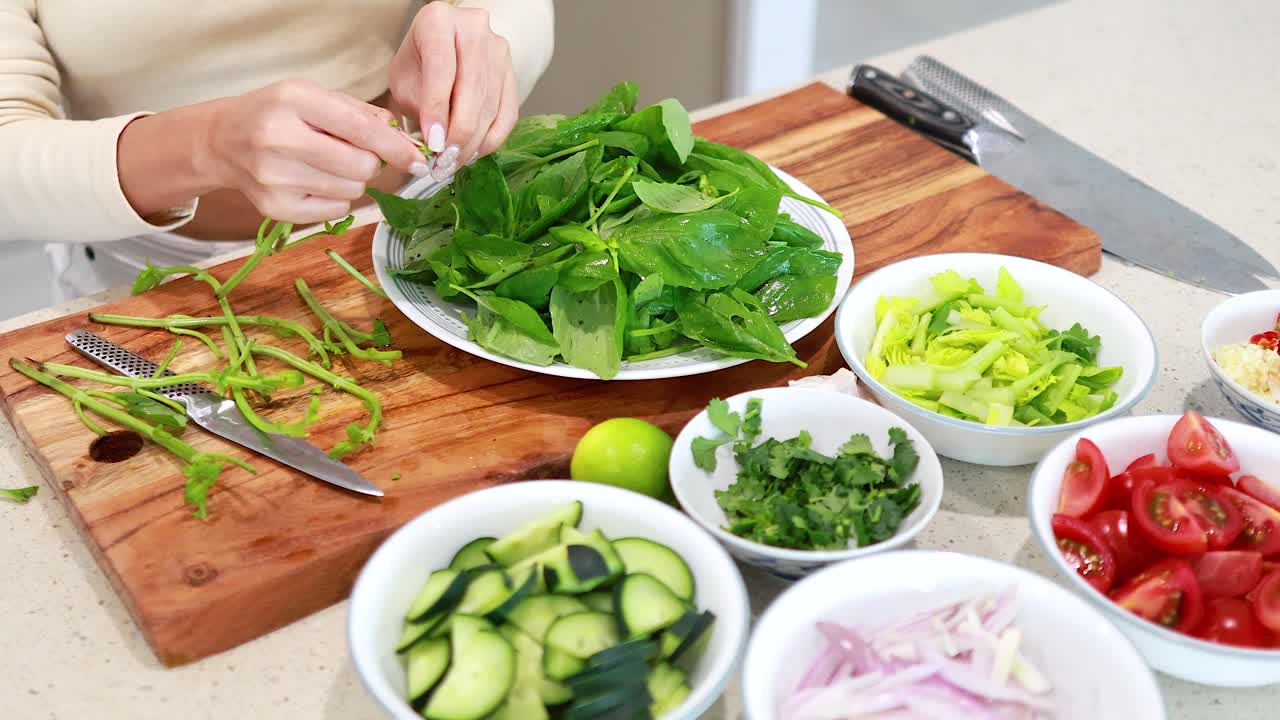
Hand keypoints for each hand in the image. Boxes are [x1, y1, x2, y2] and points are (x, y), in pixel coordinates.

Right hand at [196, 78, 427, 223]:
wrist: (222, 141)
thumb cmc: (276, 113)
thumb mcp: (311, 96)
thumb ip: (359, 113)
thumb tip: (403, 139)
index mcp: (293, 101)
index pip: (361, 129)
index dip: (396, 146)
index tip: (416, 157)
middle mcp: (280, 139)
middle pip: (361, 167)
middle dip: (370, 162)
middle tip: (353, 153)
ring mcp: (275, 178)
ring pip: (352, 190)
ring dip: (351, 179)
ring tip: (326, 164)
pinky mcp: (275, 208)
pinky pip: (336, 209)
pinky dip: (335, 196)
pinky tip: (313, 180)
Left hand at [389, 1, 519, 180]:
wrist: (445, 46)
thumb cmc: (419, 61)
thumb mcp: (404, 79)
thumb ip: (419, 107)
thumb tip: (437, 145)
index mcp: (438, 21)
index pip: (442, 70)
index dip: (437, 110)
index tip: (433, 144)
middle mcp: (474, 28)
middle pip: (472, 90)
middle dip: (458, 133)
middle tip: (444, 161)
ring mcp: (498, 49)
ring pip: (491, 106)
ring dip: (473, 142)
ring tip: (454, 162)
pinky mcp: (512, 72)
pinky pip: (508, 114)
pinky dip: (491, 139)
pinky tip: (474, 152)